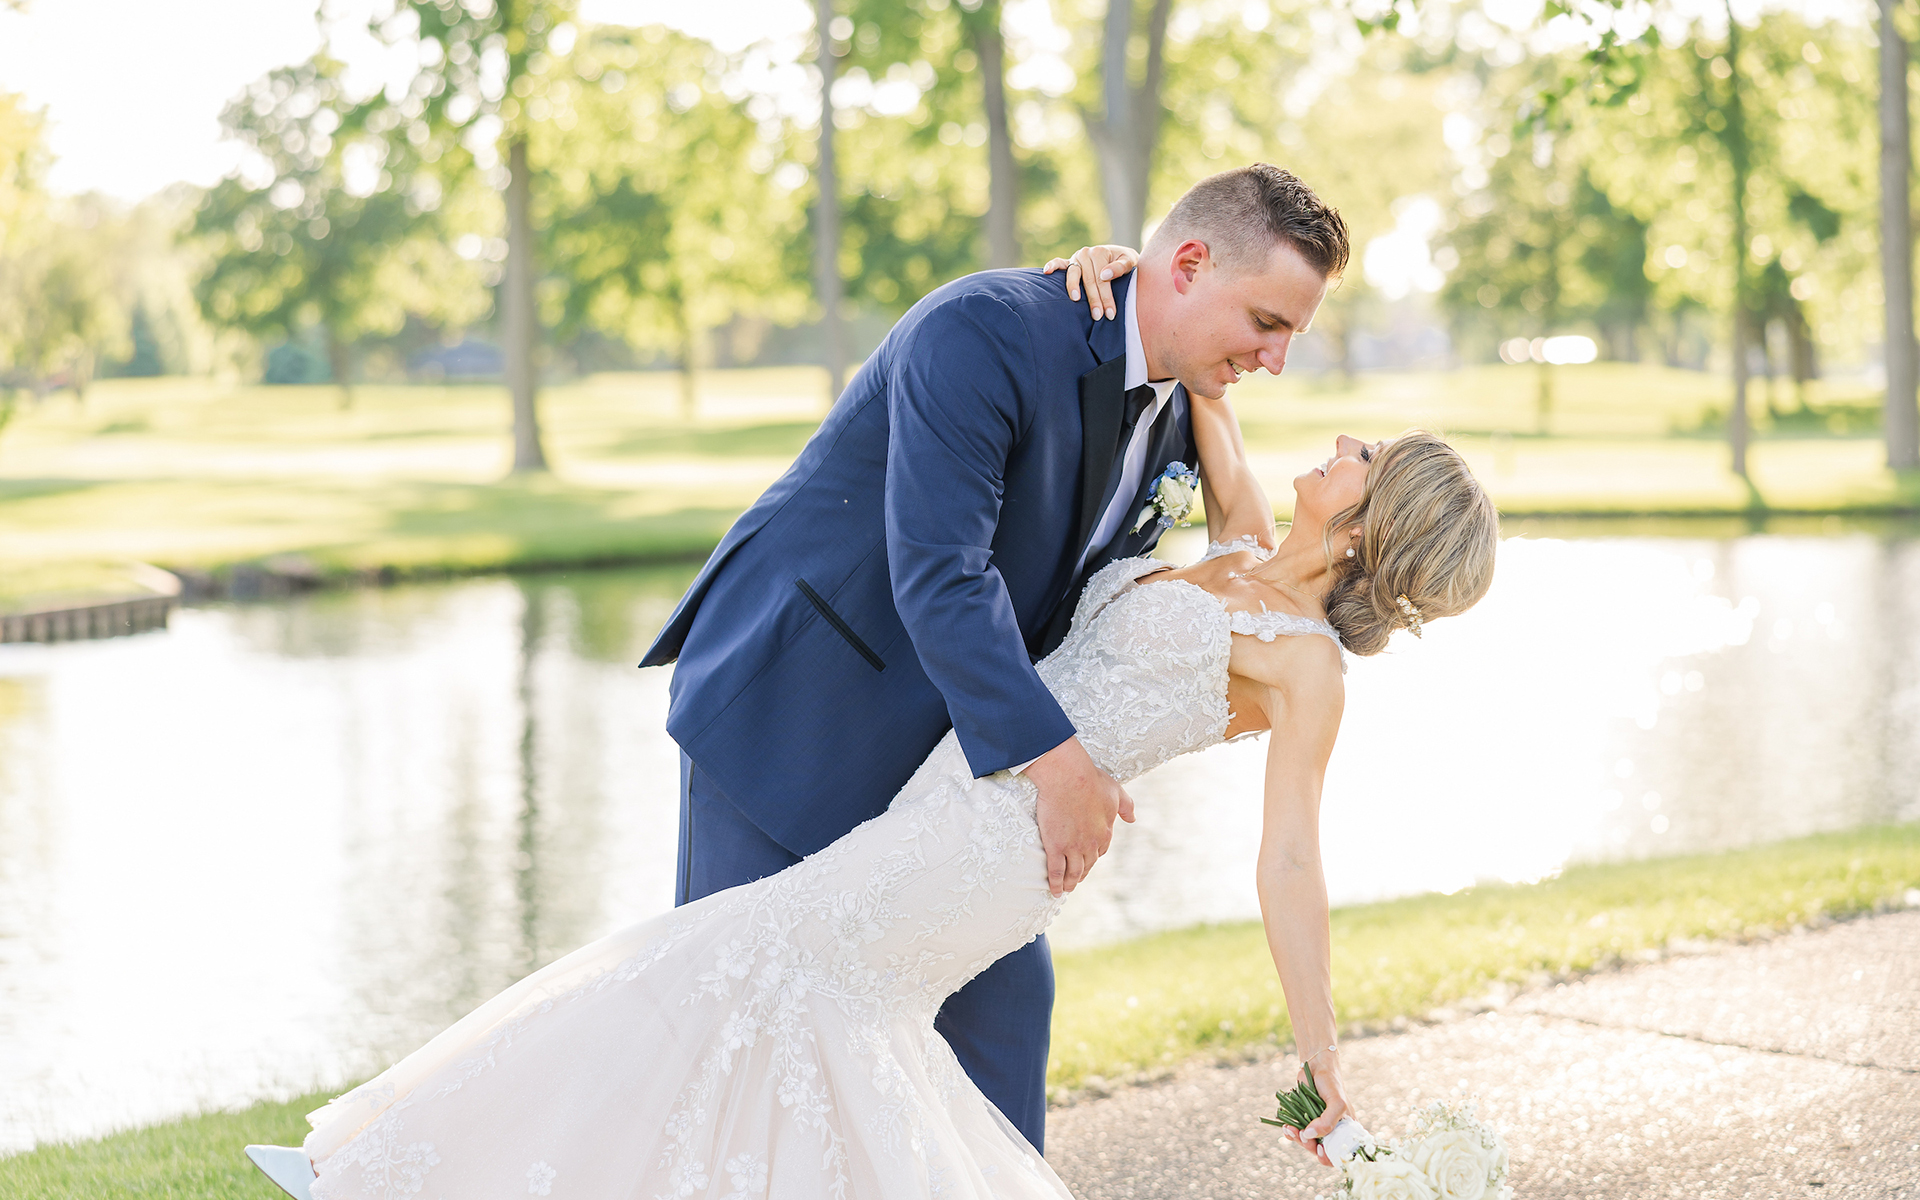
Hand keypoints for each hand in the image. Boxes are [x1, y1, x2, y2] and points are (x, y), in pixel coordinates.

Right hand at [1024, 736, 1134, 896]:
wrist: (1068, 777)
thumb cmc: (1091, 780)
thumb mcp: (1116, 791)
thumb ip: (1126, 806)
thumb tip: (1133, 819)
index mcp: (1105, 832)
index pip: (1101, 851)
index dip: (1093, 857)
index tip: (1088, 861)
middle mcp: (1091, 844)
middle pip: (1087, 864)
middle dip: (1082, 874)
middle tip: (1076, 880)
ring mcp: (1073, 847)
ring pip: (1073, 872)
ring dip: (1071, 882)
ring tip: (1066, 890)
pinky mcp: (1056, 847)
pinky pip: (1056, 871)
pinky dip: (1056, 883)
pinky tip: (1055, 890)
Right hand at [1040, 244, 1139, 320]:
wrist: (1119, 255)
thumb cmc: (1125, 262)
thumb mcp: (1130, 261)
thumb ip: (1120, 267)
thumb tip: (1104, 275)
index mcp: (1100, 252)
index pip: (1102, 279)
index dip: (1106, 297)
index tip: (1110, 314)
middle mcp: (1086, 253)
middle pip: (1088, 280)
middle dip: (1094, 299)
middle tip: (1098, 317)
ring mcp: (1076, 258)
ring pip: (1073, 275)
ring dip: (1073, 288)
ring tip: (1076, 300)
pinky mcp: (1070, 262)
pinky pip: (1059, 263)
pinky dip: (1052, 266)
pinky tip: (1046, 272)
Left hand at [1276, 1054, 1354, 1169]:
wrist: (1316, 1067)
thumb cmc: (1332, 1085)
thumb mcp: (1337, 1103)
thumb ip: (1327, 1122)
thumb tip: (1309, 1135)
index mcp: (1345, 1131)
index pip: (1339, 1153)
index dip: (1330, 1157)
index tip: (1320, 1150)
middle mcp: (1331, 1131)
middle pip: (1321, 1150)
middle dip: (1310, 1146)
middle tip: (1303, 1137)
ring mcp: (1317, 1126)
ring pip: (1307, 1142)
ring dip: (1297, 1138)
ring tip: (1290, 1129)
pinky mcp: (1303, 1120)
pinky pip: (1296, 1132)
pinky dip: (1290, 1132)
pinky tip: (1286, 1127)